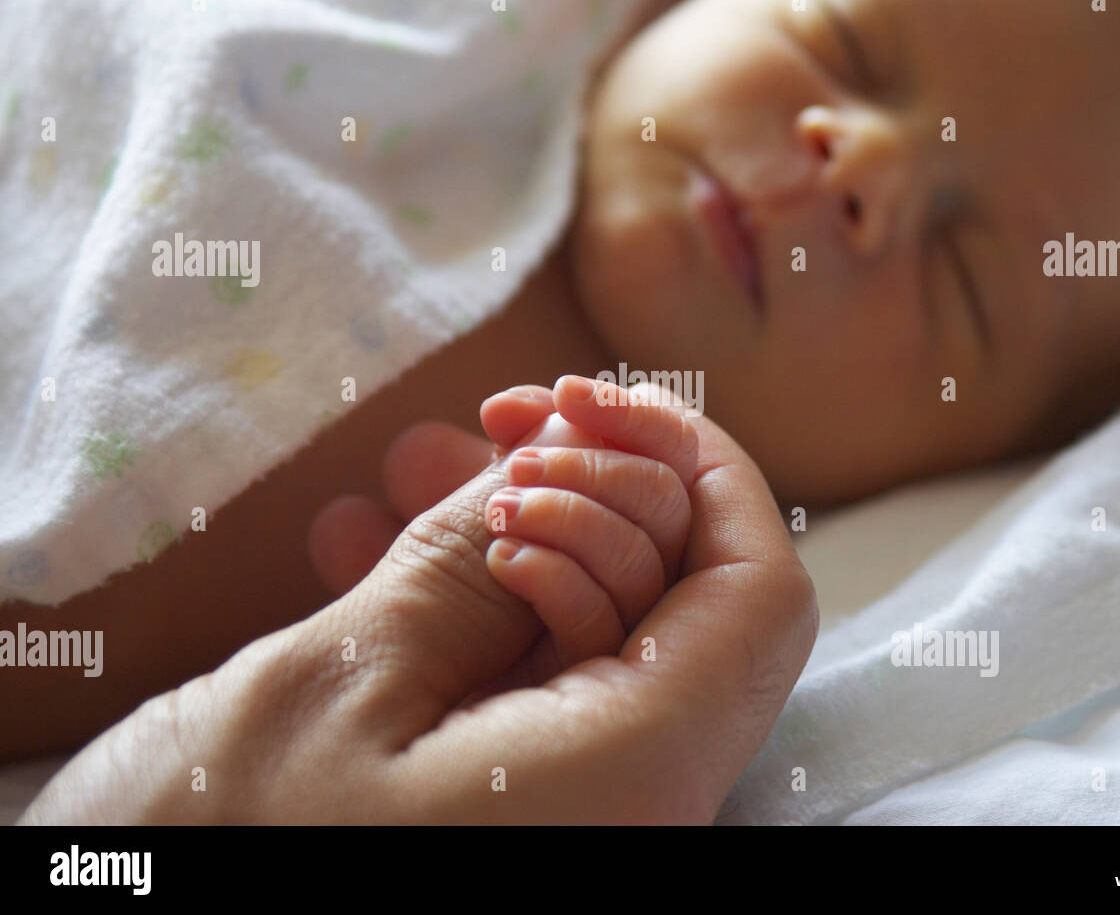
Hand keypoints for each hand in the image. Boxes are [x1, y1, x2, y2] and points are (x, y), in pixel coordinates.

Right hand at [23, 377, 816, 823]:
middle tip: (494, 439)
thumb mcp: (340, 685)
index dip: (703, 469)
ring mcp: (585, 801)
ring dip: (534, 530)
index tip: (600, 401)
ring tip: (424, 474)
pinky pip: (546, 672)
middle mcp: (636, 797)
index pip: (759, 593)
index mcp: (633, 775)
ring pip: (616, 625)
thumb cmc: (221, 857)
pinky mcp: (524, 796)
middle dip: (603, 484)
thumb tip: (553, 461)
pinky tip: (398, 543)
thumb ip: (467, 562)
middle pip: (696, 594)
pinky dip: (491, 597)